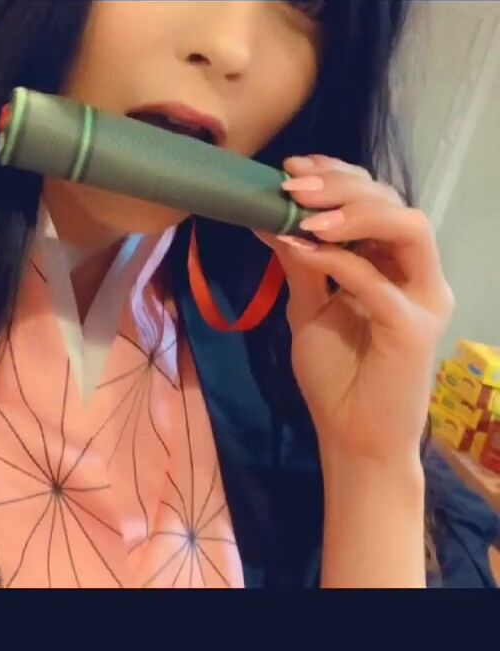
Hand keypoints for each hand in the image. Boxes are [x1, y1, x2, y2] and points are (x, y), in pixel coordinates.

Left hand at [255, 154, 454, 464]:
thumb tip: (271, 219)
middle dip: (340, 186)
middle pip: (394, 204)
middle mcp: (417, 275)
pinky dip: (340, 261)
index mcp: (395, 266)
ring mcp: (422, 300)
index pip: (378, 202)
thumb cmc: (336, 379)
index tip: (292, 169)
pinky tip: (304, 249)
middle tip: (290, 185)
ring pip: (407, 228)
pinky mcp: (414, 328)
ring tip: (303, 210)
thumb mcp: (309, 311)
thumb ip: (301, 266)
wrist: (351, 437)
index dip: (339, 177)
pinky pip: (378, 281)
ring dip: (353, 212)